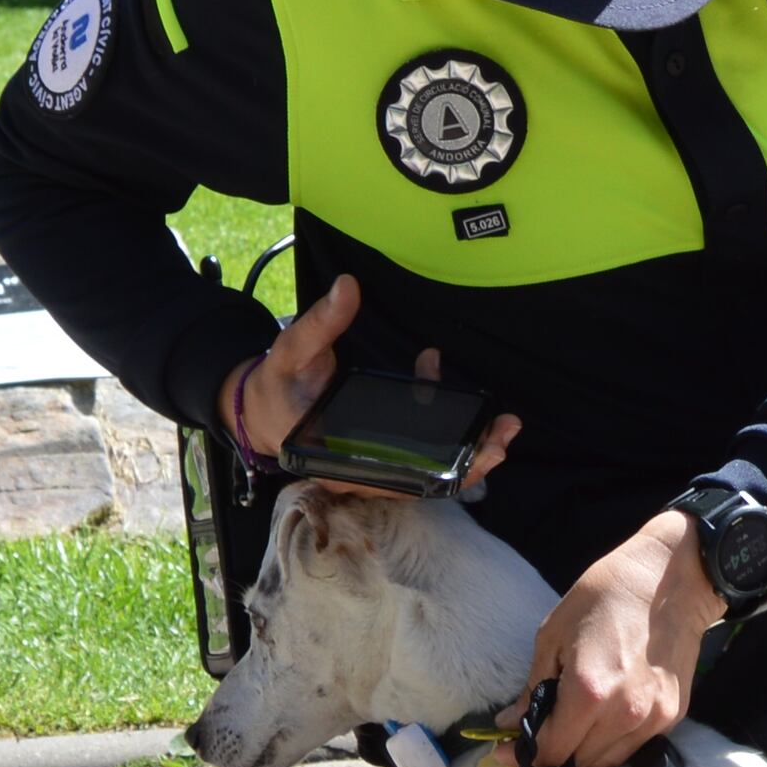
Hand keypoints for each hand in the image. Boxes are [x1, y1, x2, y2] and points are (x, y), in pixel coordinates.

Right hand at [224, 277, 522, 482]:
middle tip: (505, 438)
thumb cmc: (277, 386)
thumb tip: (347, 288)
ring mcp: (372, 464)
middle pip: (423, 479)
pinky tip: (441, 383)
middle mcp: (358, 471)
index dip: (441, 470)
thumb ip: (320, 323)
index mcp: (336, 460)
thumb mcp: (291, 351)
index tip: (475, 451)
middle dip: (470, 461)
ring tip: (502, 426)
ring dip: (467, 449)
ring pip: (427, 469)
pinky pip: (419, 449)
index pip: (398, 476)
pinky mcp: (380, 451)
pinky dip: (441, 424)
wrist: (261, 408)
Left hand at [521, 512, 720, 766]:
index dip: (524, 756)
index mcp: (588, 691)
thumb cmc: (606, 595)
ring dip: (582, 751)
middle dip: (552, 753)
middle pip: (577, 762)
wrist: (671, 578)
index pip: (550, 750)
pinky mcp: (672, 714)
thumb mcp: (553, 634)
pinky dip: (611, 741)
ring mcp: (652, 717)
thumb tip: (511, 721)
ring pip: (606, 760)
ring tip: (571, 725)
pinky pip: (633, 745)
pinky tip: (602, 716)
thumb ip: (534, 686)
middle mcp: (623, 713)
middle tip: (537, 734)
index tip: (506, 752)